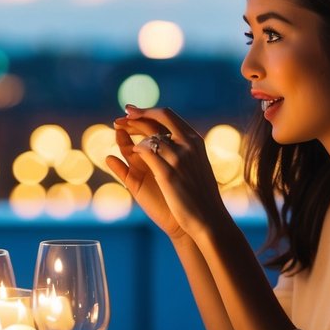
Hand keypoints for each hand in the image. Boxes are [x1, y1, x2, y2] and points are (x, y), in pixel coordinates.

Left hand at [113, 105, 228, 241]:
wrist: (209, 219)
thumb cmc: (202, 195)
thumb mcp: (197, 165)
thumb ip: (184, 150)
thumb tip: (169, 140)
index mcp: (195, 141)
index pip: (168, 116)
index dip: (147, 111)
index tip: (132, 110)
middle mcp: (188, 145)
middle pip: (156, 120)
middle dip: (135, 116)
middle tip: (120, 117)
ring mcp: (178, 158)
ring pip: (149, 136)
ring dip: (132, 133)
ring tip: (121, 133)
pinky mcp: (168, 173)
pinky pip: (146, 152)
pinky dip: (136, 149)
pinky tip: (131, 152)